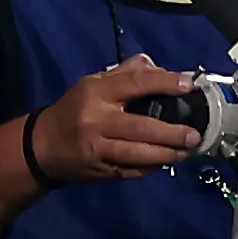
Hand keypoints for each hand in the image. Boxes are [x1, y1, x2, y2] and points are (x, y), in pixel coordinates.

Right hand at [27, 55, 202, 185]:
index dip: (163, 83)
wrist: (42, 146)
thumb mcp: (92, 84)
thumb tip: (156, 67)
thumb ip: (125, 74)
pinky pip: (133, 171)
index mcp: (96, 93)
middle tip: (195, 134)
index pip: (134, 84)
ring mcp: (98, 148)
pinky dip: (153, 167)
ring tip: (188, 151)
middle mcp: (96, 120)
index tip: (187, 85)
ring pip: (138, 153)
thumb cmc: (73, 110)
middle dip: (171, 132)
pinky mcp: (101, 170)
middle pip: (140, 127)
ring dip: (167, 154)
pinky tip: (167, 162)